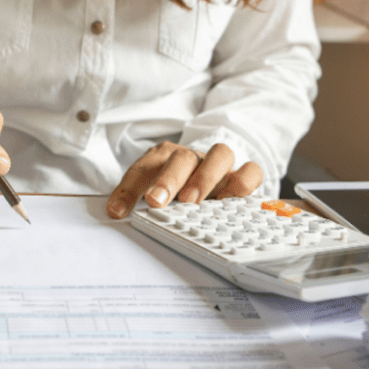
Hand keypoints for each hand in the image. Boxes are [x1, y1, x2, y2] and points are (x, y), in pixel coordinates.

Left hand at [105, 142, 262, 218]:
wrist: (209, 177)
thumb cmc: (176, 190)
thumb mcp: (152, 194)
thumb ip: (136, 201)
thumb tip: (117, 214)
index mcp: (163, 157)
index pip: (143, 168)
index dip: (128, 189)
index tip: (117, 211)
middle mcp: (192, 157)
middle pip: (182, 157)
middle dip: (168, 179)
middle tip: (156, 201)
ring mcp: (219, 164)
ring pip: (220, 154)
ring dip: (205, 177)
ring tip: (192, 201)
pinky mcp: (242, 175)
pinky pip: (251, 170)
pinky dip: (242, 183)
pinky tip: (228, 202)